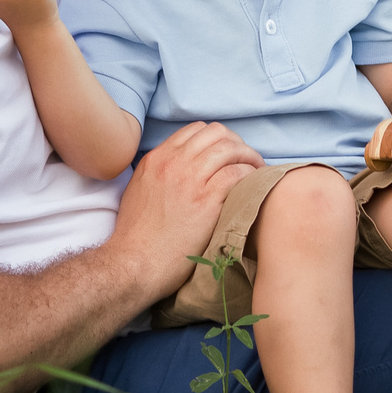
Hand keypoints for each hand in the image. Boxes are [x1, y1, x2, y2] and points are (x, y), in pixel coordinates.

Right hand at [111, 121, 261, 294]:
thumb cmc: (136, 236)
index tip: (227, 154)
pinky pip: (237, 173)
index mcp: (157, 158)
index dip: (217, 138)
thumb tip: (180, 171)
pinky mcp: (206, 201)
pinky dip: (251, 176)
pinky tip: (253, 188)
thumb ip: (159, 173)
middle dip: (237, 143)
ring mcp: (190, 180)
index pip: (195, 130)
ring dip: (249, 157)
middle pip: (216, 133)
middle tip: (247, 161)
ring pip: (230, 148)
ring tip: (257, 172)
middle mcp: (173, 162)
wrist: (134, 263)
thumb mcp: (139, 191)